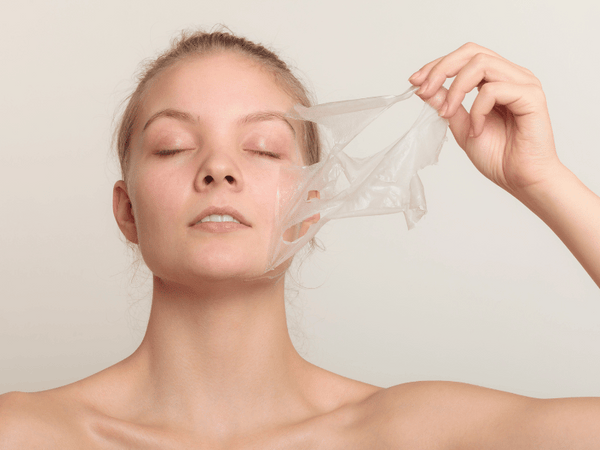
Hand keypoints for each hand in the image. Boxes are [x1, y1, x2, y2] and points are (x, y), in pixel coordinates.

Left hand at [409, 43, 560, 196]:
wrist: (522, 179)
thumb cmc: (499, 157)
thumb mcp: (461, 127)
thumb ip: (447, 105)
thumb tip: (425, 88)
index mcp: (497, 80)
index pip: (465, 57)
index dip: (437, 65)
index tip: (415, 82)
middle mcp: (512, 75)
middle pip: (472, 51)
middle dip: (441, 68)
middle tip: (424, 90)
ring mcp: (524, 83)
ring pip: (482, 64)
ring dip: (456, 89)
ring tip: (448, 114)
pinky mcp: (531, 96)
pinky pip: (494, 90)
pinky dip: (477, 110)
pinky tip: (476, 130)